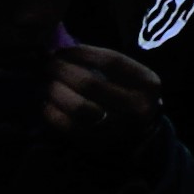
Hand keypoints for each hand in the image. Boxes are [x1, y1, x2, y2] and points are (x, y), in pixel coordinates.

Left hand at [41, 45, 163, 152]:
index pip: (112, 61)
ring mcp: (117, 127)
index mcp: (147, 83)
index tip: (62, 50)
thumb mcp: (132, 78)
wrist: (141, 135)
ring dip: (57, 92)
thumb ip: (105, 65)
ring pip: (78, 106)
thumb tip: (64, 50)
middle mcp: (135, 105)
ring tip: (48, 83)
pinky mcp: (98, 142)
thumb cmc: (130, 96)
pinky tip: (47, 104)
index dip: (82, 53)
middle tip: (49, 65)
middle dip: (64, 71)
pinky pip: (68, 126)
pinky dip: (53, 113)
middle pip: (91, 84)